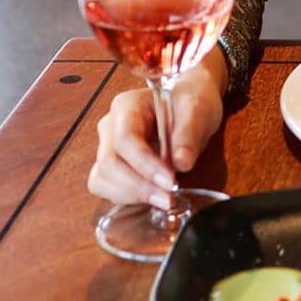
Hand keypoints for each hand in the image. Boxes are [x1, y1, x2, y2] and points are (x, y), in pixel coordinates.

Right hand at [88, 51, 225, 207]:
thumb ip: (189, 133)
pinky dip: (127, 197)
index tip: (170, 181)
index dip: (145, 164)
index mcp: (127, 106)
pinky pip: (106, 187)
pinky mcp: (112, 166)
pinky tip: (152, 196)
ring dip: (131, 194)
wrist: (189, 104)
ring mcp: (107, 146)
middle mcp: (110, 126)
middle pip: (109, 162)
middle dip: (138, 185)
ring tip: (163, 198)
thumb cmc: (190, 101)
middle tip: (168, 198)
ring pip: (102, 178)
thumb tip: (182, 163)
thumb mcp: (197, 110)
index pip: (125, 138)